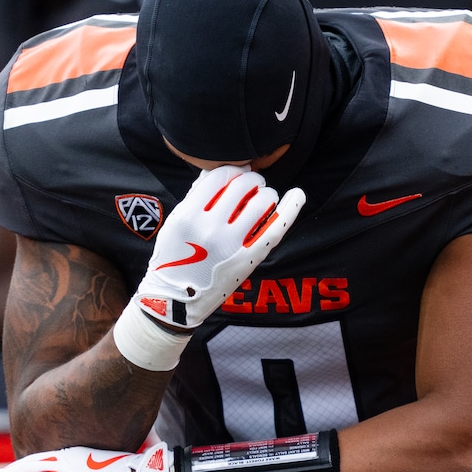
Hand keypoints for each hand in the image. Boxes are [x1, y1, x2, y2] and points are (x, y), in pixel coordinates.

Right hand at [135, 165, 304, 329]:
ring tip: (262, 199)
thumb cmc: (173, 258)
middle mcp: (210, 228)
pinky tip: (298, 194)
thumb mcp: (175, 223)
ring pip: (263, 200)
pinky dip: (291, 207)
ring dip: (266, 194)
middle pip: (244, 183)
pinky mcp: (250, 258)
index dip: (232, 171)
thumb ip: (197, 195)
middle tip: (251, 187)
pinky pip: (277, 227)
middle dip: (251, 180)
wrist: (175, 301)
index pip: (221, 175)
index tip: (235, 177)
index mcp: (188, 216)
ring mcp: (232, 244)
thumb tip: (224, 169)